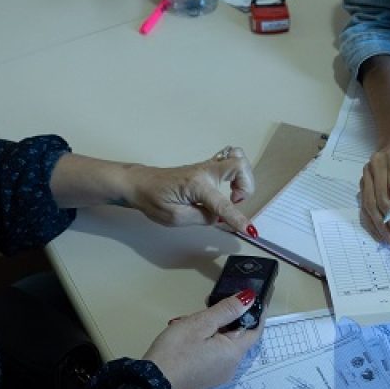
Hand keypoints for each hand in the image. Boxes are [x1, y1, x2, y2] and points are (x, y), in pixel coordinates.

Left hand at [122, 146, 256, 236]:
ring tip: (234, 194)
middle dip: (246, 186)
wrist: (140, 183)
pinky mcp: (206, 167)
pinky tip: (229, 187)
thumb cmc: (153, 199)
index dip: (237, 219)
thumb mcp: (175, 217)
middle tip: (236, 201)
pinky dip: (237, 173)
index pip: (222, 205)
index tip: (249, 230)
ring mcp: (206, 166)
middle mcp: (204, 171)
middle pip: (240, 165)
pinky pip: (229, 160)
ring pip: (237, 158)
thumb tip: (218, 217)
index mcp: (196, 185)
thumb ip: (201, 218)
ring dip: (243, 177)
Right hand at [144, 291, 262, 388]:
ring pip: (223, 344)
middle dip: (226, 318)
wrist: (151, 385)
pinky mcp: (205, 378)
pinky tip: (187, 334)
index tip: (253, 296)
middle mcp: (231, 367)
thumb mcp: (200, 324)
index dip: (257, 313)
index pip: (255, 331)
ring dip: (212, 328)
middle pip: (237, 337)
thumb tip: (250, 299)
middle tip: (209, 303)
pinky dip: (206, 340)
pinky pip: (213, 354)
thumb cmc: (176, 351)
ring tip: (189, 319)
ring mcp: (217, 375)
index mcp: (234, 354)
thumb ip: (226, 310)